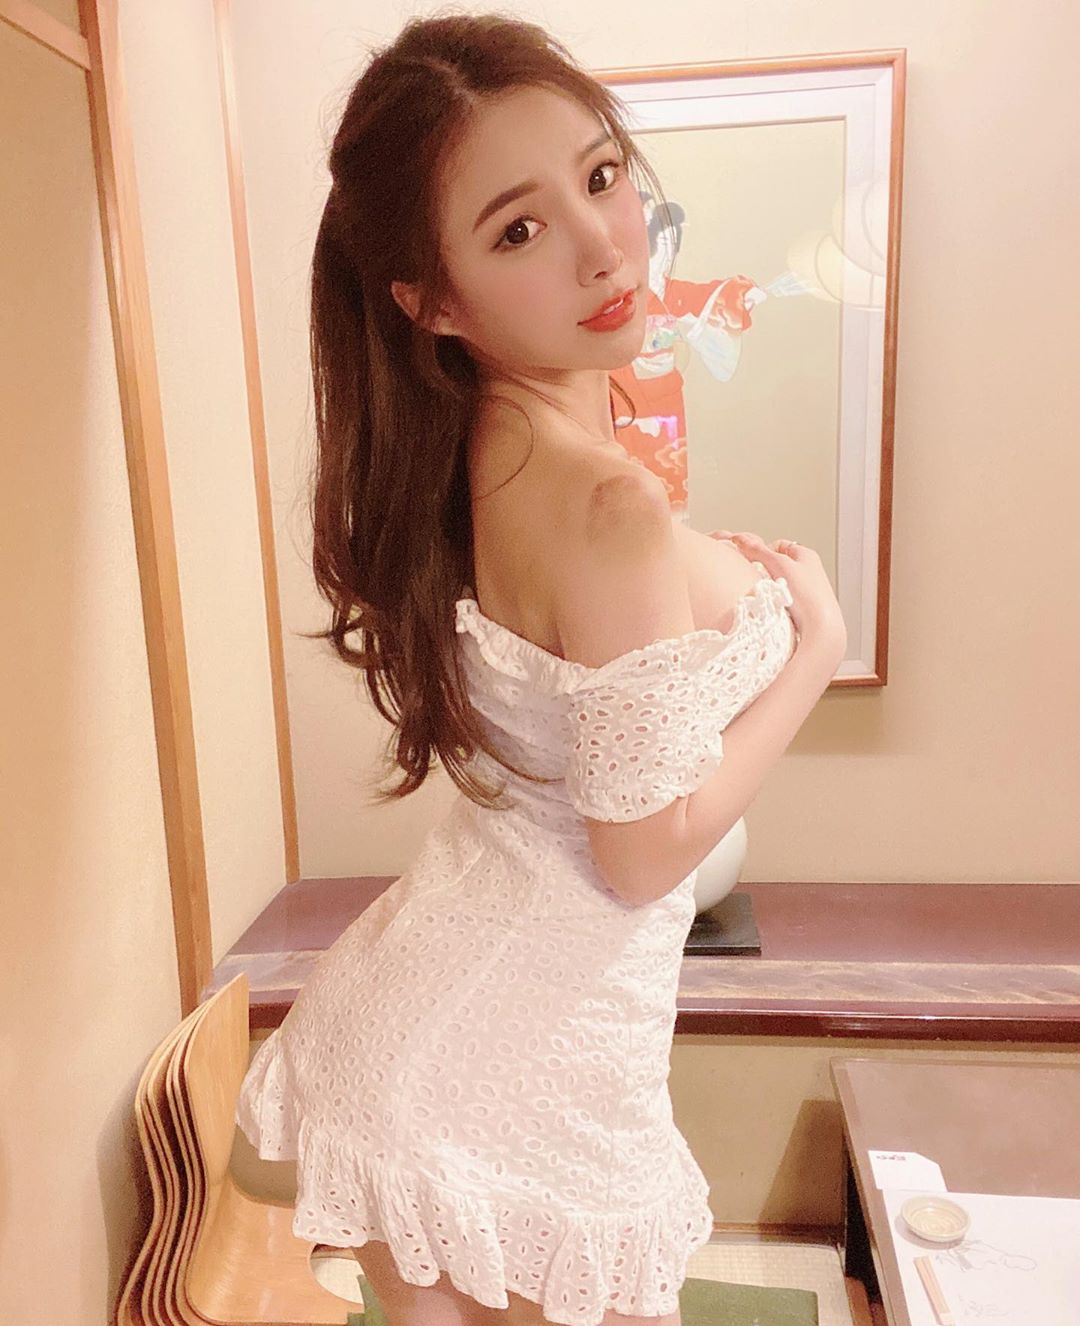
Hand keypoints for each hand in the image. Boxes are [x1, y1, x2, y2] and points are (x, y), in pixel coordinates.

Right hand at [709, 529, 846, 659]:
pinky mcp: (801, 608)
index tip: (751, 559)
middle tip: (756, 577)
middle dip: (763, 570)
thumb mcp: (779, 565)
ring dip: (767, 587)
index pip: (778, 545)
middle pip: (776, 565)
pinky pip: (781, 599)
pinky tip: (773, 607)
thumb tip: (740, 539)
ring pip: (777, 583)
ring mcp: (805, 590)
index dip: (762, 550)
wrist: (821, 628)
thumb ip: (758, 550)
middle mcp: (808, 571)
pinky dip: (773, 601)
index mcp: (807, 556)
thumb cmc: (808, 596)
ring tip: (766, 594)